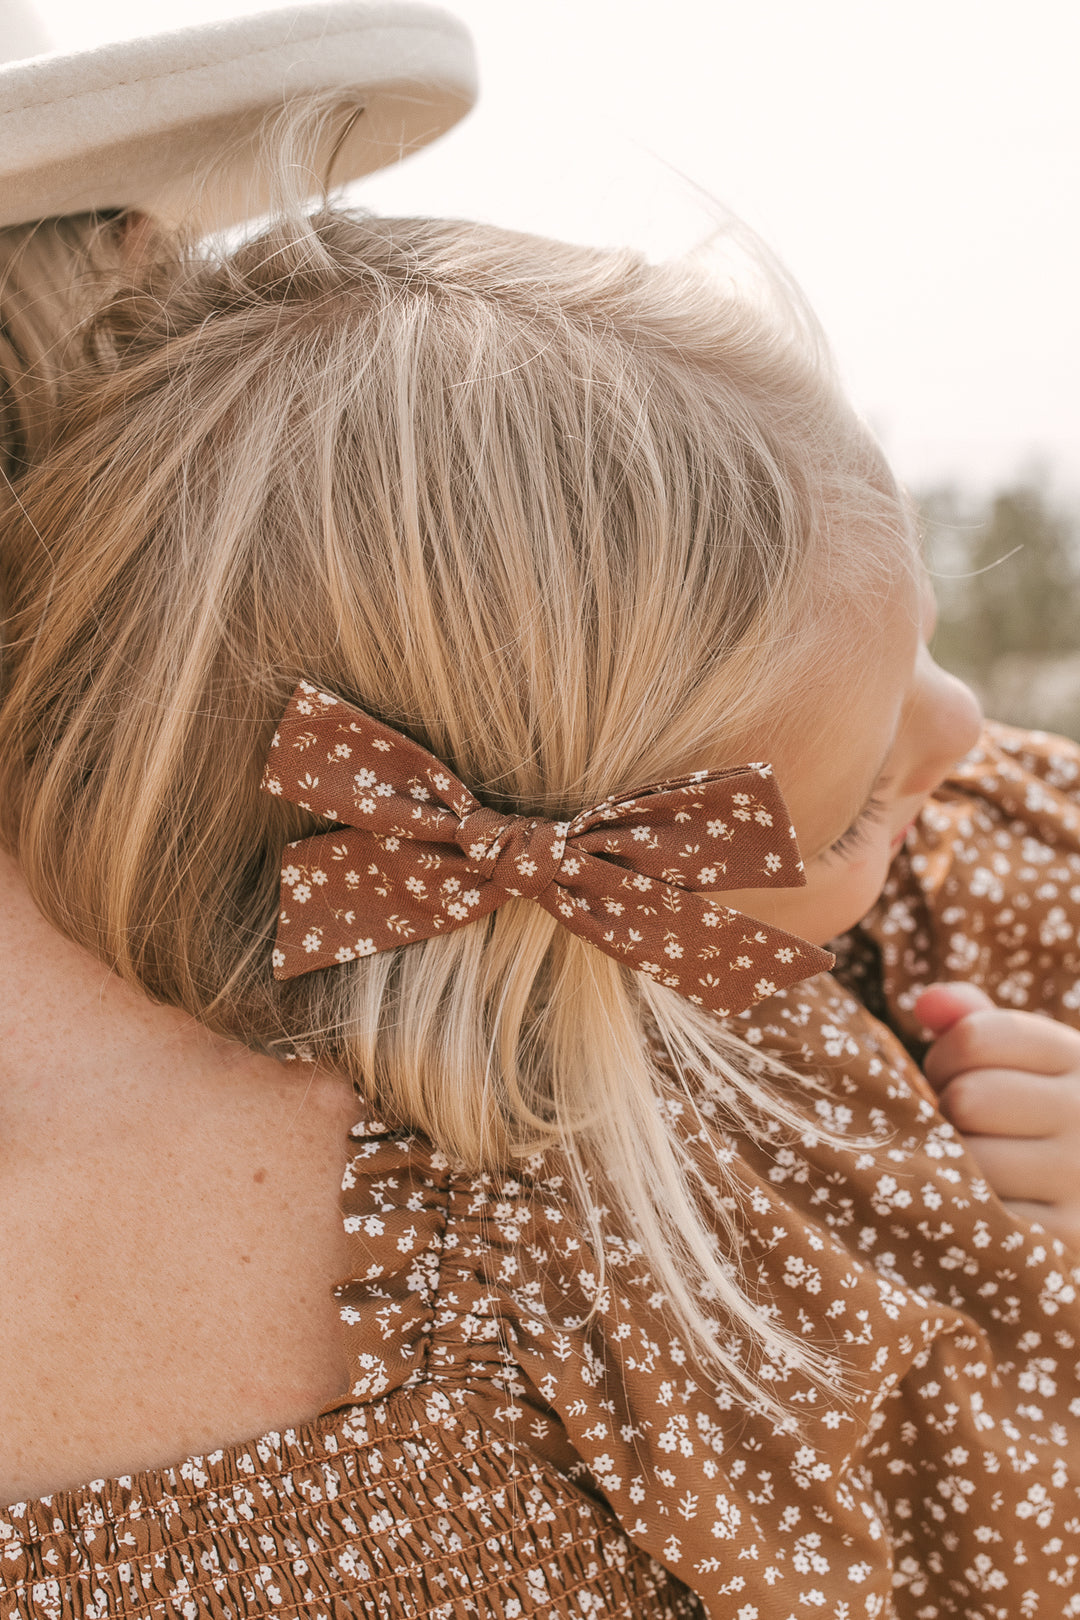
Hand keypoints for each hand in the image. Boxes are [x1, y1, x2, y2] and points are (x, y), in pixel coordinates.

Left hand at [915, 982, 1079, 1249]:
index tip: (953, 1077)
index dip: (944, 1058)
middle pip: (968, 1099)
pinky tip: (983, 1209)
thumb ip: (970, 1021)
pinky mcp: (1067, 1238)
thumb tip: (927, 1003)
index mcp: (1075, 1057)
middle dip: (946, 1113)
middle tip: (962, 1130)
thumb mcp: (1016, 1061)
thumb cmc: (1027, 1117)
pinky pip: (982, 1216)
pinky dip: (968, 1212)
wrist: (1076, 1195)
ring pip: (971, 1160)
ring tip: (972, 1167)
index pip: (975, 1038)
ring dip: (951, 1165)